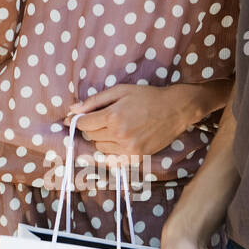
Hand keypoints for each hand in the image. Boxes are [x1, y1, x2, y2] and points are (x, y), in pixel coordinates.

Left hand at [68, 82, 201, 160]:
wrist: (175, 110)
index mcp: (113, 116)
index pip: (83, 124)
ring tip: (114, 127)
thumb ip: (94, 101)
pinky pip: (113, 157)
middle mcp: (119, 134)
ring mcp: (129, 148)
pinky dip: (112, 148)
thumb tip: (73, 109)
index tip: (78, 117)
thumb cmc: (147, 96)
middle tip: (102, 118)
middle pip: (90, 136)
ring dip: (101, 138)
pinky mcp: (137, 157)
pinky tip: (120, 138)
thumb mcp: (119, 91)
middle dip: (91, 127)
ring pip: (100, 147)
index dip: (78, 119)